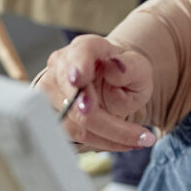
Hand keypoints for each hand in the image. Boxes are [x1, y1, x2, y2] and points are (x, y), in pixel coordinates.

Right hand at [38, 34, 155, 150]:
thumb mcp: (139, 68)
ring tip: (140, 138)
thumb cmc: (124, 73)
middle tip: (127, 130)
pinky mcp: (50, 114)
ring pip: (72, 121)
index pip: (79, 54)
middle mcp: (62, 66)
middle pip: (73, 96)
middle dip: (93, 116)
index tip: (78, 80)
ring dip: (107, 135)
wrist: (112, 82)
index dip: (77, 67)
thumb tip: (117, 67)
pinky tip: (124, 142)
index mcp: (87, 48)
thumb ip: (130, 67)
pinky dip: (100, 141)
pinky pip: (72, 135)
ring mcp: (51, 90)